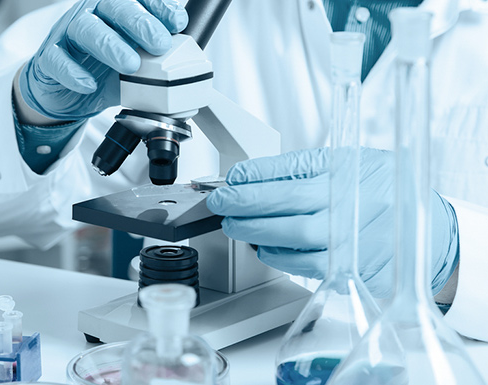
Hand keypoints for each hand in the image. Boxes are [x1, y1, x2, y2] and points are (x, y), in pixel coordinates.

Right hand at [18, 0, 187, 120]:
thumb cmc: (103, 70)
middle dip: (140, 23)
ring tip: (131, 65)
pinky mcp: (49, 58)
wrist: (66, 92)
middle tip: (159, 44)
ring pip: (85, 28)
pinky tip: (89, 83)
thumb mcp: (136, 64)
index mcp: (115, 10)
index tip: (178, 24)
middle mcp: (92, 14)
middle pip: (114, 6)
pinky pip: (57, 59)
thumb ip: (157, 60)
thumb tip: (188, 69)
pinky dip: (73, 72)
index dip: (159, 7)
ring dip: (111, 45)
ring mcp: (68, 33)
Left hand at [206, 147, 458, 297]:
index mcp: (350, 171)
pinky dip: (274, 255)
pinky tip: (263, 245)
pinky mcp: (349, 269)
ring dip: (253, 232)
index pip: (292, 170)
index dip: (254, 175)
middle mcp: (351, 205)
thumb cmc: (384, 192)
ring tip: (235, 224)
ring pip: (289, 239)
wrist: (429, 232)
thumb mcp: (352, 162)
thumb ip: (304, 168)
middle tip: (221, 203)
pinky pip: (301, 265)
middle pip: (285, 205)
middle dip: (243, 204)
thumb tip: (252, 176)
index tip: (232, 177)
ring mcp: (351, 240)